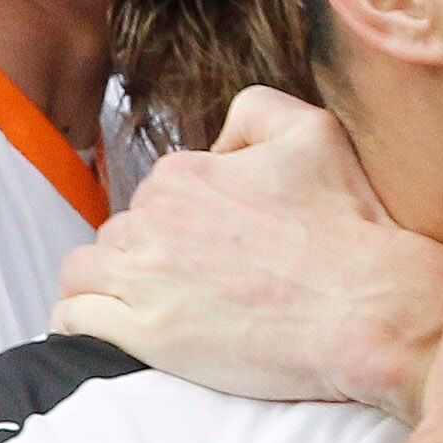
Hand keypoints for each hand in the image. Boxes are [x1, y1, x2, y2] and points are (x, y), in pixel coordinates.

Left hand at [55, 86, 442, 412]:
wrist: (368, 307)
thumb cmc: (349, 224)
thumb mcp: (313, 131)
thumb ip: (254, 110)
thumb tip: (218, 141)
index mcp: (185, 173)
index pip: (154, 193)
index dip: (180, 221)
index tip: (213, 248)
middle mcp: (154, 219)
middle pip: (121, 233)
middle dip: (146, 255)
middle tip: (193, 285)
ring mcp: (144, 278)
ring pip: (85, 272)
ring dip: (106, 285)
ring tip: (143, 308)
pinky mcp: (144, 332)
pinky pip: (75, 318)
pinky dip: (78, 321)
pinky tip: (100, 330)